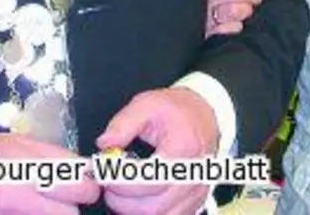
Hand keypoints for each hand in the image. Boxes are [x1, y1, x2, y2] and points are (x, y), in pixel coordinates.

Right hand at [0, 132, 100, 214]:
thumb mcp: (16, 143)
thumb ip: (53, 156)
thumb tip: (87, 169)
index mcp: (21, 164)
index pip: (77, 184)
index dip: (86, 185)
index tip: (83, 184)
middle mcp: (13, 193)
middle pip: (70, 212)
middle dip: (71, 205)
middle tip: (63, 198)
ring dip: (53, 214)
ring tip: (39, 204)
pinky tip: (25, 212)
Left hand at [94, 88, 218, 214]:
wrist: (205, 114)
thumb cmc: (177, 110)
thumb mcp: (147, 105)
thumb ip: (123, 124)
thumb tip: (104, 144)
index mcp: (183, 149)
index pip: (149, 180)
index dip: (121, 183)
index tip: (105, 173)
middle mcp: (193, 176)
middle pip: (153, 207)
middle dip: (122, 200)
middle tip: (109, 184)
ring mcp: (196, 192)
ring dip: (134, 210)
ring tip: (121, 192)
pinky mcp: (196, 202)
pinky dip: (149, 213)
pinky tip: (138, 198)